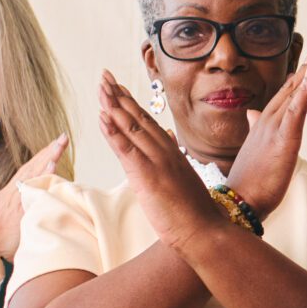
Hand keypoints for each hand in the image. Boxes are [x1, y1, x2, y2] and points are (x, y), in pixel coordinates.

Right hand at [0, 134, 69, 257]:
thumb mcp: (5, 218)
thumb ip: (21, 206)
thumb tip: (38, 199)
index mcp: (8, 195)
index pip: (27, 170)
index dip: (41, 157)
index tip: (54, 145)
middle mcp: (10, 194)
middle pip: (31, 167)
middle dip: (47, 152)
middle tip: (62, 138)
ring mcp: (14, 201)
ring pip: (33, 175)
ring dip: (47, 158)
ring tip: (59, 145)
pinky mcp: (18, 210)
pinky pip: (33, 190)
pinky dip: (42, 177)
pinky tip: (52, 166)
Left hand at [95, 73, 223, 253]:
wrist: (207, 232)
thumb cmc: (196, 213)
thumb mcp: (184, 180)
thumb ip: (174, 159)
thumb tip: (167, 140)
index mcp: (173, 153)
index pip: (148, 122)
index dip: (131, 103)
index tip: (118, 87)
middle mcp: (165, 152)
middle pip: (138, 118)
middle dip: (119, 96)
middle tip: (104, 76)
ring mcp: (157, 163)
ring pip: (131, 129)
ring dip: (113, 106)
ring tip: (100, 87)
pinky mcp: (147, 177)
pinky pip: (126, 150)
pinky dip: (113, 133)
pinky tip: (102, 117)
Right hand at [228, 37, 306, 213]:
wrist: (240, 200)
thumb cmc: (250, 179)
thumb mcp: (256, 148)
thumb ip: (255, 127)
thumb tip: (252, 112)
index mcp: (267, 121)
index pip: (290, 91)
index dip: (305, 72)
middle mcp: (270, 118)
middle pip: (297, 85)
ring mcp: (276, 126)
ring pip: (299, 91)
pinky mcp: (283, 137)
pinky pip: (296, 108)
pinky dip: (304, 89)